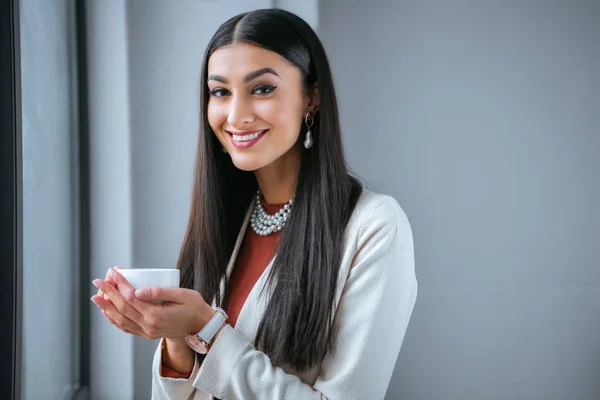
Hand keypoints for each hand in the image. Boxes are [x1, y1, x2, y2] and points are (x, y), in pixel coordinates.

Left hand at [91, 268, 214, 339]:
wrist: (201, 325)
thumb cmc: (194, 307)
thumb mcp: (182, 295)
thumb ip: (160, 292)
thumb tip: (138, 290)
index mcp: (157, 315)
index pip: (132, 297)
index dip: (120, 284)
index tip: (113, 273)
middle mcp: (149, 325)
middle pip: (122, 308)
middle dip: (108, 293)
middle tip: (98, 281)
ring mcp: (147, 331)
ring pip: (121, 320)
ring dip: (107, 308)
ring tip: (96, 296)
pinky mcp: (147, 333)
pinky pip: (126, 327)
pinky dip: (114, 320)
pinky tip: (107, 312)